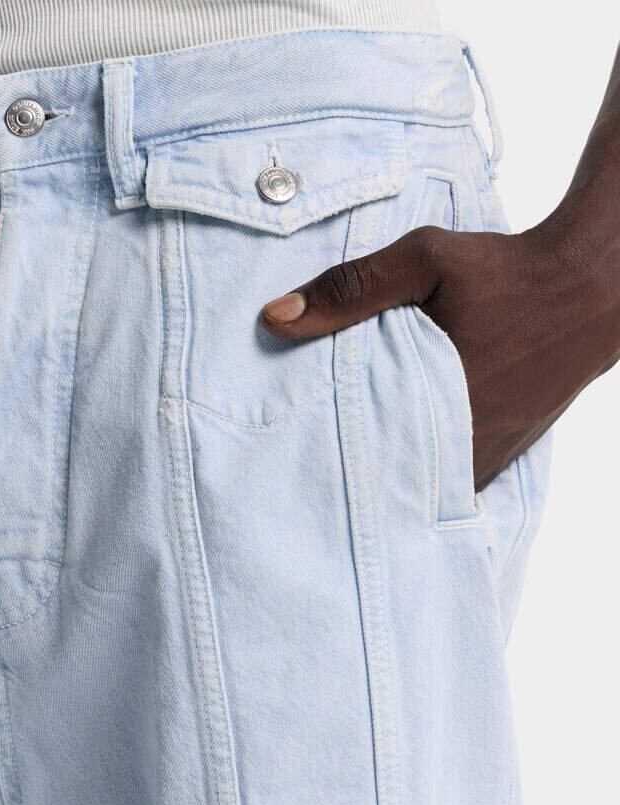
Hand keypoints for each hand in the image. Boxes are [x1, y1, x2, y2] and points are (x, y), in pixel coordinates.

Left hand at [260, 213, 619, 490]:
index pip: (373, 464)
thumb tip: (274, 318)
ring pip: (437, 486)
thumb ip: (351, 289)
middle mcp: (470, 441)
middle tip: (322, 478)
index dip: (338, 473)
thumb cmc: (506, 270)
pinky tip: (412, 456)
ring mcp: (497, 449)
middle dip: (366, 481)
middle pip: (402, 484)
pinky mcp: (515, 444)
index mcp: (440, 405)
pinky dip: (439, 471)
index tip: (304, 474)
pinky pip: (467, 474)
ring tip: (362, 470)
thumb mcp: (424, 260)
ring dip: (404, 480)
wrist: (592, 283)